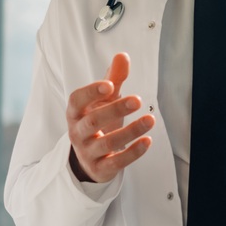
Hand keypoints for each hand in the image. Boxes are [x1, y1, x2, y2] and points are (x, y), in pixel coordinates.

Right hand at [66, 53, 154, 183]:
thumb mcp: (104, 100)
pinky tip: (147, 141)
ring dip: (130, 131)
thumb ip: (113, 79)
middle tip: (136, 100)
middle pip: (92, 121)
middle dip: (114, 110)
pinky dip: (133, 152)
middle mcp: (77, 133)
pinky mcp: (100, 168)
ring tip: (150, 119)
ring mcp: (87, 152)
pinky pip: (116, 162)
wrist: (89, 158)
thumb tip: (122, 56)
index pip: (76, 100)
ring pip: (107, 143)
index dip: (90, 92)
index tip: (108, 85)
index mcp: (75, 113)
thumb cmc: (97, 122)